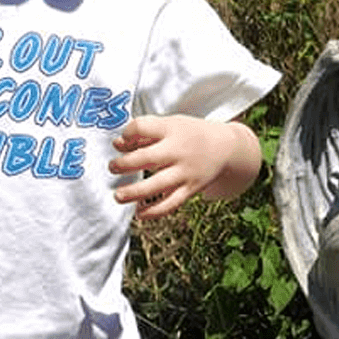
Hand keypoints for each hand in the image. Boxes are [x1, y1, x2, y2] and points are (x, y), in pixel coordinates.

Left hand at [109, 115, 260, 219]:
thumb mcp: (170, 125)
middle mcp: (179, 151)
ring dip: (134, 192)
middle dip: (125, 165)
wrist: (225, 147)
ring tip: (118, 196)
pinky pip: (170, 204)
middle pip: (147, 158)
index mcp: (172, 129)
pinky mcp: (191, 189)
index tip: (122, 140)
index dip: (127, 133)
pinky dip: (153, 212)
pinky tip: (139, 213)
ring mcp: (185, 172)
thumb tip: (117, 145)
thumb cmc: (189, 134)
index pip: (142, 127)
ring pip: (157, 185)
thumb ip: (143, 134)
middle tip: (112, 168)